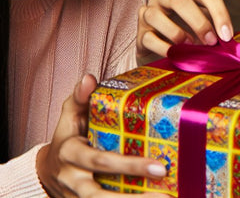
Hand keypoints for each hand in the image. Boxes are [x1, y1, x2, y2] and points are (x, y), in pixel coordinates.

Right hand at [36, 74, 168, 196]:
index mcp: (71, 153)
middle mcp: (73, 179)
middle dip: (134, 196)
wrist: (49, 169)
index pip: (100, 161)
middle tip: (165, 184)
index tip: (158, 166)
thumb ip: (80, 97)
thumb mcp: (70, 114)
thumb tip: (89, 79)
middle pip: (101, 194)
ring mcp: (77, 196)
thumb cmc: (69, 135)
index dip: (129, 166)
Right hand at [138, 0, 232, 59]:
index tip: (227, 36)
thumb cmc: (189, 29)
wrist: (162, 44)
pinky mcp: (139, 31)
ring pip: (156, 15)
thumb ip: (215, 27)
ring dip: (177, 34)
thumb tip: (229, 42)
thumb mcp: (204, 22)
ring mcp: (148, 10)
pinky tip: (175, 55)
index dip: (219, 13)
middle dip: (198, 22)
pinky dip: (163, 48)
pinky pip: (148, 38)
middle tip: (211, 42)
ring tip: (190, 48)